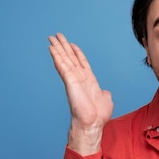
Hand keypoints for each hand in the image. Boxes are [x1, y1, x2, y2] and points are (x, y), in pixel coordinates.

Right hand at [48, 33, 113, 154]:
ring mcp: (73, 79)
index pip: (81, 63)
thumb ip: (105, 94)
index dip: (77, 53)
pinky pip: (62, 66)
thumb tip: (106, 93)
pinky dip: (57, 57)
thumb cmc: (98, 116)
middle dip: (64, 47)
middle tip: (57, 35)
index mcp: (89, 81)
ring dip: (58, 48)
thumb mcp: (106, 101)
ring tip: (52, 38)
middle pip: (70, 58)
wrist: (92, 124)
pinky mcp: (69, 82)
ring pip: (64, 60)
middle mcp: (79, 78)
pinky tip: (52, 48)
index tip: (71, 44)